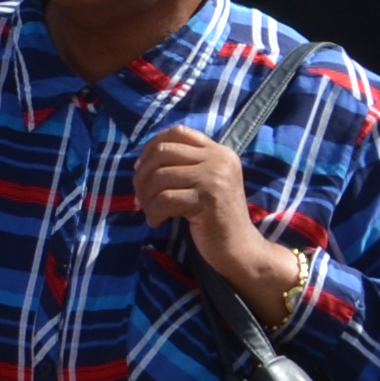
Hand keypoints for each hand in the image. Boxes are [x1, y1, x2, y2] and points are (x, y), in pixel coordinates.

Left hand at [135, 128, 317, 323]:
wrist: (239, 248)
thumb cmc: (214, 217)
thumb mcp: (204, 182)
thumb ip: (184, 165)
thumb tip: (140, 161)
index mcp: (219, 151)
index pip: (177, 132)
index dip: (152, 147)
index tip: (141, 168)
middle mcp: (219, 159)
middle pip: (163, 152)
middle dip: (142, 175)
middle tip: (140, 196)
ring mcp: (215, 178)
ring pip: (160, 177)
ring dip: (146, 197)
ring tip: (150, 211)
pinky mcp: (208, 199)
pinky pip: (164, 200)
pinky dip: (153, 213)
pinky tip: (157, 222)